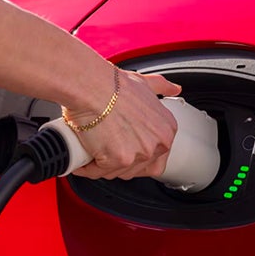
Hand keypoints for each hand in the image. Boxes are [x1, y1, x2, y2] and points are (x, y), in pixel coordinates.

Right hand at [65, 70, 180, 179]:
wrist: (90, 86)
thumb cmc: (111, 84)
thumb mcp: (143, 83)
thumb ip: (160, 87)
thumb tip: (173, 88)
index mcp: (166, 129)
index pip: (156, 158)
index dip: (135, 156)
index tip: (121, 148)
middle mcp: (157, 143)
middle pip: (136, 169)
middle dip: (117, 162)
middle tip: (103, 147)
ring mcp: (139, 153)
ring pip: (117, 172)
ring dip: (102, 166)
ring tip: (91, 150)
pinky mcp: (119, 160)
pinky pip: (99, 172)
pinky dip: (87, 167)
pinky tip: (82, 157)